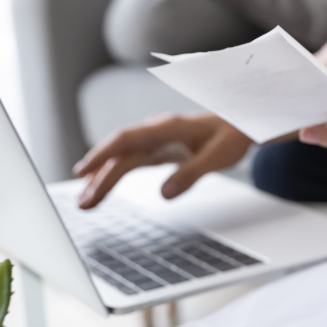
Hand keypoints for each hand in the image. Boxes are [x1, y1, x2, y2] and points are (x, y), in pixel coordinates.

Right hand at [73, 113, 251, 207]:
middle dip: (98, 176)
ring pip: (122, 157)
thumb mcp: (219, 157)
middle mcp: (157, 130)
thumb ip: (191, 174)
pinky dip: (115, 173)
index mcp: (168, 127)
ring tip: (85, 202)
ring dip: (102, 177)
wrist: (243, 123)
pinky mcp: (159, 148)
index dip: (103, 155)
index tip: (84, 172)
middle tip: (82, 203)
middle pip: (120, 153)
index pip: (126, 139)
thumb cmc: (233, 135)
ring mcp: (156, 139)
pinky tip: (100, 186)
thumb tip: (163, 194)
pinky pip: (132, 160)